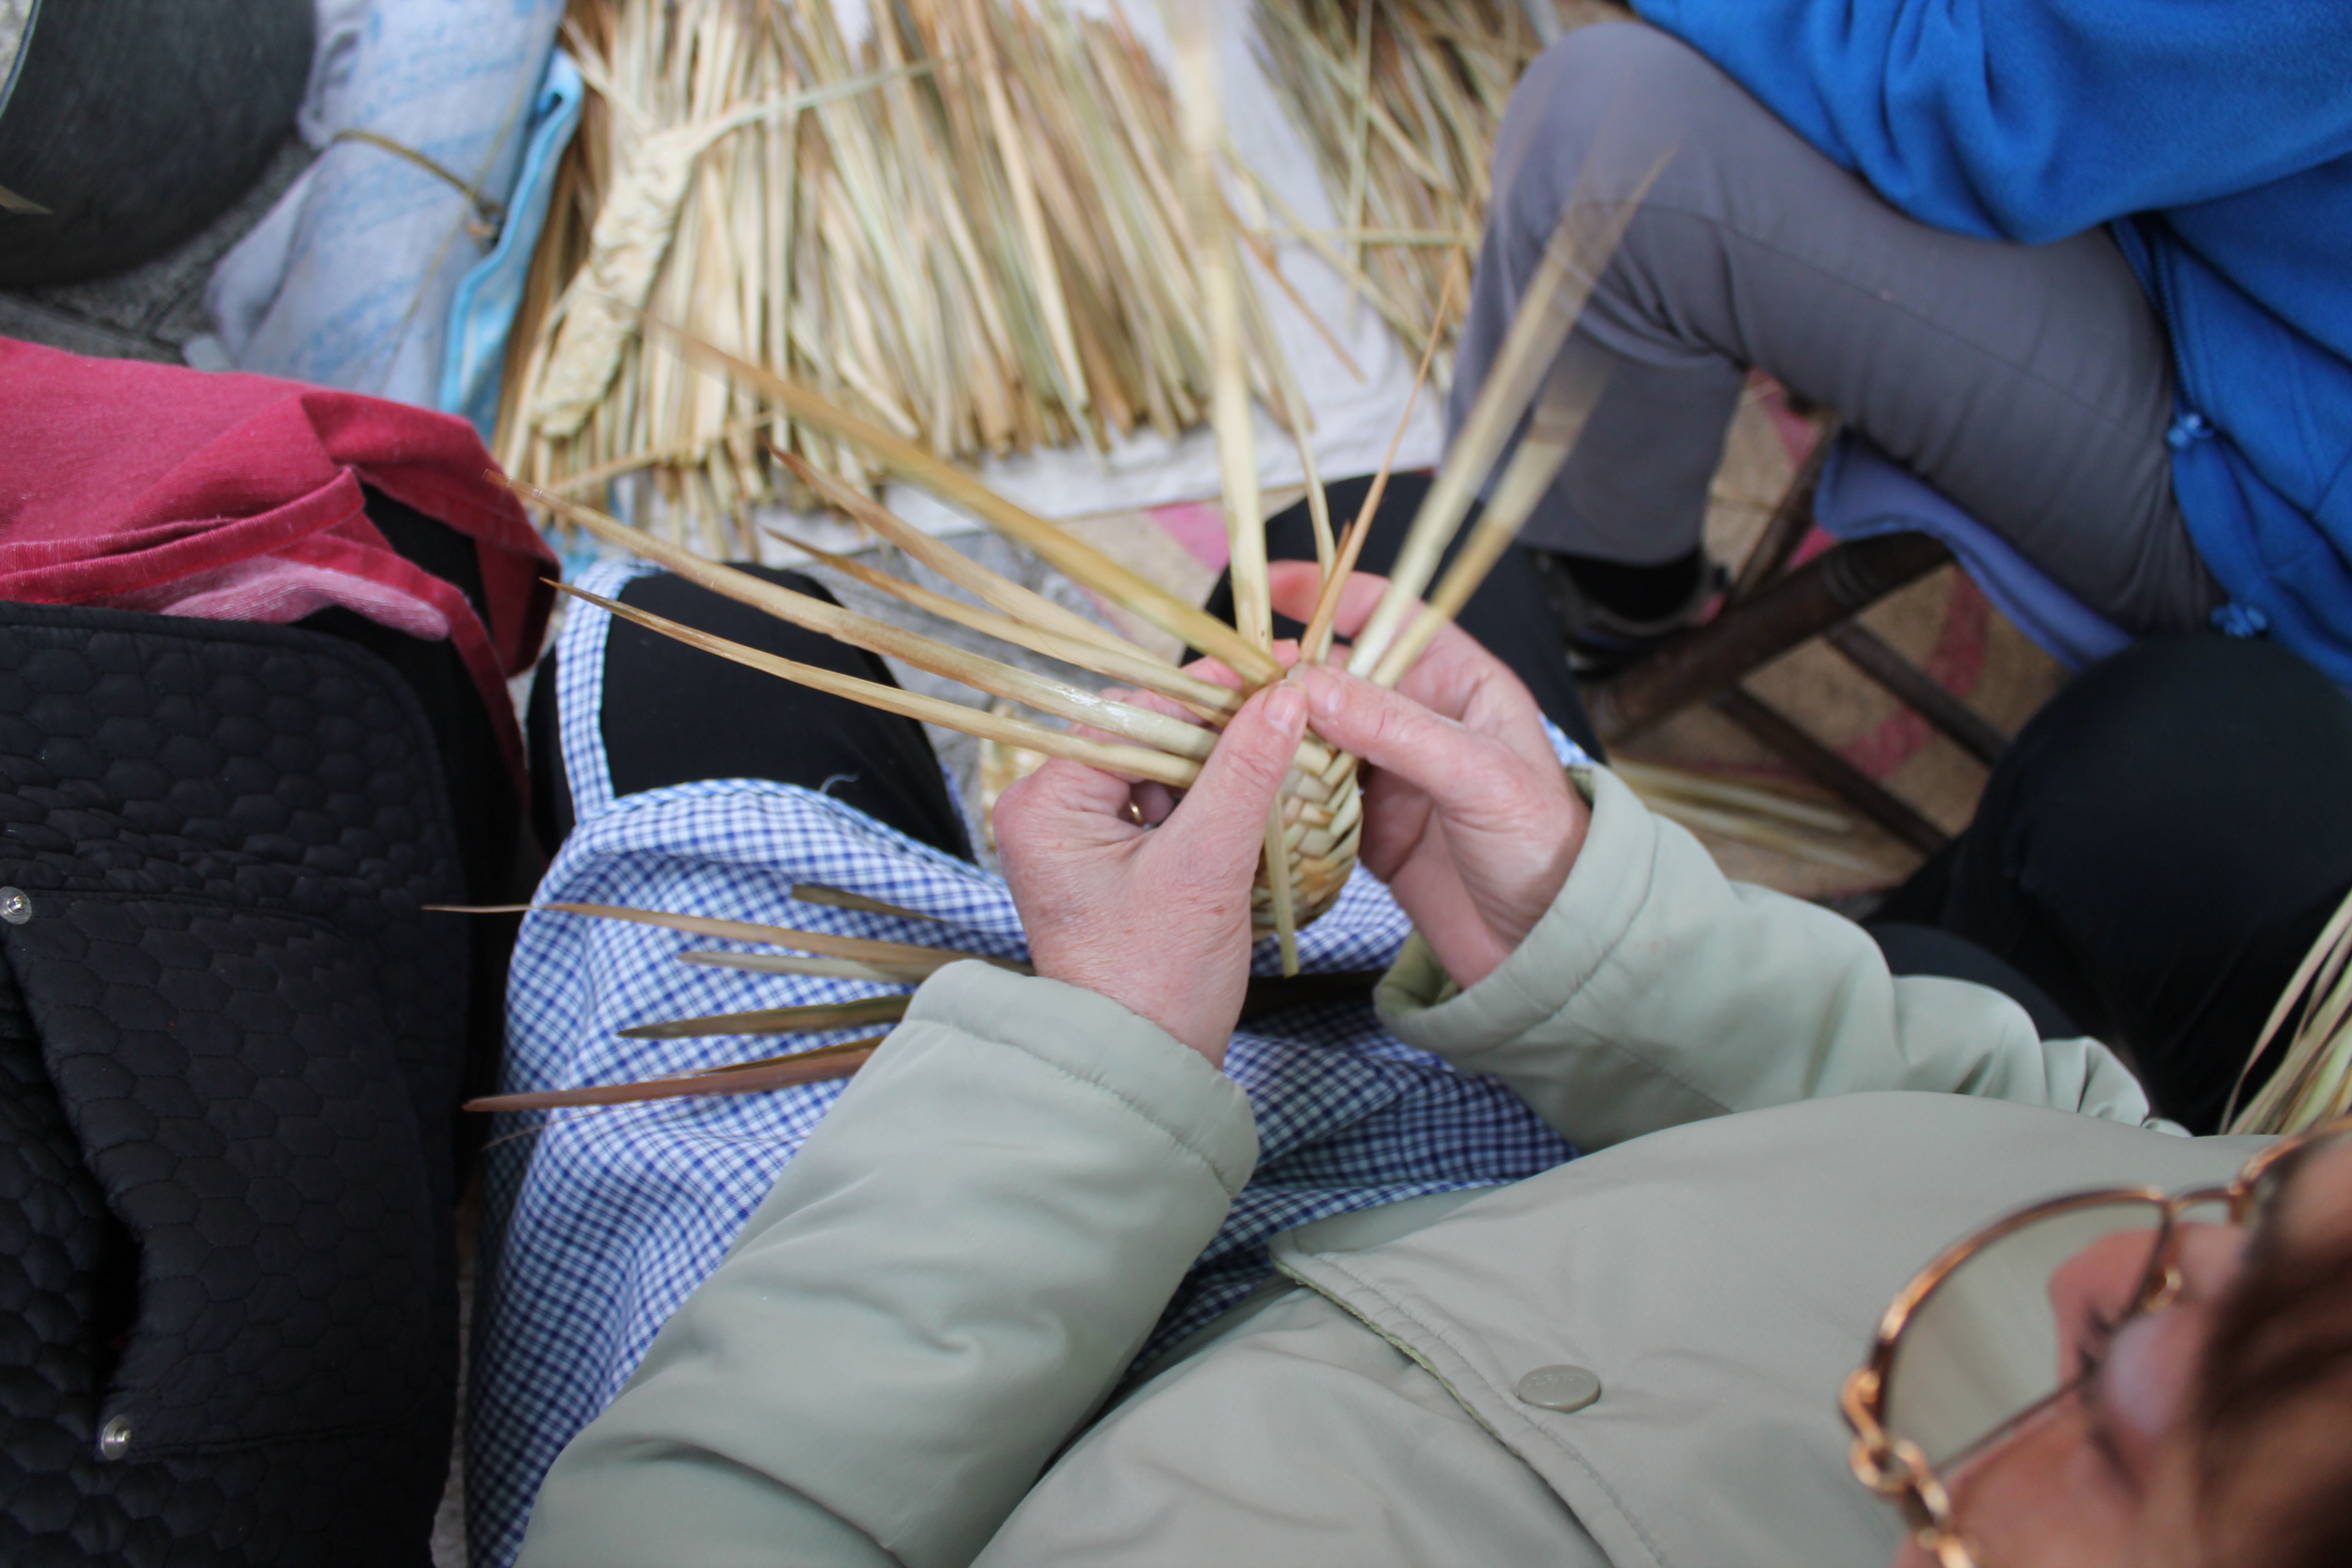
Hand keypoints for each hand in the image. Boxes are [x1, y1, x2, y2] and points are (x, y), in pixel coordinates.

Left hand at [993, 681, 1308, 1063]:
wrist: (1141, 1068)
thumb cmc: (1154, 984)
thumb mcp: (1206, 867)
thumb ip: (1244, 774)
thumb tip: (1281, 698)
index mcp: (1045, 802)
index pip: (1133, 712)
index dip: (1208, 694)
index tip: (1275, 676)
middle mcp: (1047, 809)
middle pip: (1146, 735)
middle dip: (1219, 735)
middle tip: (1289, 720)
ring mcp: (1075, 837)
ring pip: (1160, 769)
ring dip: (1219, 772)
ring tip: (1277, 776)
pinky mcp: (1107, 861)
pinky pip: (1162, 807)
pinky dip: (1208, 806)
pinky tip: (1250, 814)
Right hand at [1270, 563, 1587, 989]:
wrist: (1550, 948)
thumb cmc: (1543, 847)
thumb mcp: (1478, 774)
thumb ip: (1396, 727)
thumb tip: (1310, 685)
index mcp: (1459, 684)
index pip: (1391, 616)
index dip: (1334, 595)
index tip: (1273, 590)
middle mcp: (1419, 721)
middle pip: (1335, 676)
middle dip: (1282, 676)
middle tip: (1229, 684)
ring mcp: (1389, 775)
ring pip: (1314, 736)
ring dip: (1273, 735)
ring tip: (1223, 732)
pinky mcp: (1367, 828)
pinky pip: (1310, 797)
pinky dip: (1280, 792)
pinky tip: (1249, 788)